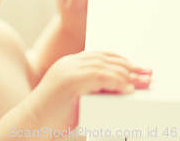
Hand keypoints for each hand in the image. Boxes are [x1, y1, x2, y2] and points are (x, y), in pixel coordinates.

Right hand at [25, 51, 151, 129]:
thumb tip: (120, 92)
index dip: (121, 61)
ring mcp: (68, 70)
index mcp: (70, 65)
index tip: (139, 70)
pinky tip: (127, 89)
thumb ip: (93, 91)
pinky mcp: (69, 81)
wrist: (31, 123)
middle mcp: (69, 63)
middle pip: (105, 58)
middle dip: (129, 66)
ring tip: (141, 84)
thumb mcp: (76, 100)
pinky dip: (116, 82)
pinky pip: (99, 76)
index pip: (100, 56)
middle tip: (148, 75)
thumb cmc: (53, 117)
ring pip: (104, 66)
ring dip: (126, 75)